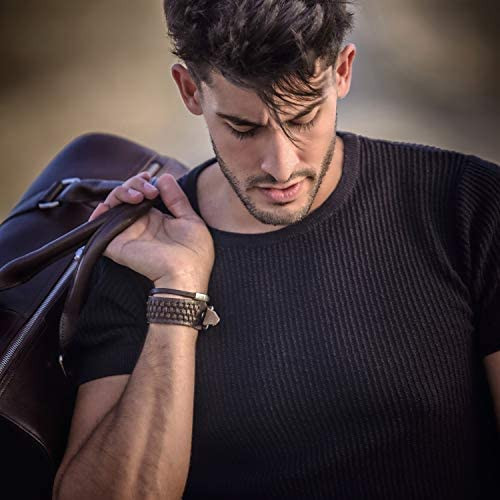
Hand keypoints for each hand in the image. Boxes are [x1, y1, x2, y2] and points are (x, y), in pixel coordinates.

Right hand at [88, 171, 213, 291]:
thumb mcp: (190, 220)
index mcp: (156, 219)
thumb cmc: (194, 253)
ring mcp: (127, 232)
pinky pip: (100, 225)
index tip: (151, 178)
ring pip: (112, 203)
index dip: (142, 182)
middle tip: (150, 191)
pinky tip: (117, 203)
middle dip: (135, 183)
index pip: (141, 194)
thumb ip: (177, 199)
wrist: (186, 274)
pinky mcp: (116, 243)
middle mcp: (139, 224)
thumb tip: (164, 178)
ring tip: (139, 196)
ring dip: (123, 191)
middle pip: (125, 194)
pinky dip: (101, 211)